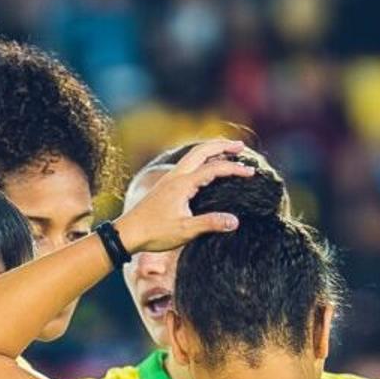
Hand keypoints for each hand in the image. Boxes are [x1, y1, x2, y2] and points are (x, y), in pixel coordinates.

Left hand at [107, 137, 257, 253]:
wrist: (128, 233)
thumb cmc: (155, 232)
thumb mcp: (185, 231)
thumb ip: (210, 223)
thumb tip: (235, 221)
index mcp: (182, 183)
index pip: (214, 169)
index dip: (234, 169)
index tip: (251, 173)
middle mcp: (176, 176)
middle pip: (202, 151)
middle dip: (222, 145)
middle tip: (241, 146)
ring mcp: (170, 178)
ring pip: (193, 155)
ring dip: (211, 149)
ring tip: (227, 150)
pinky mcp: (166, 185)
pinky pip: (187, 163)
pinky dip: (201, 158)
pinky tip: (205, 166)